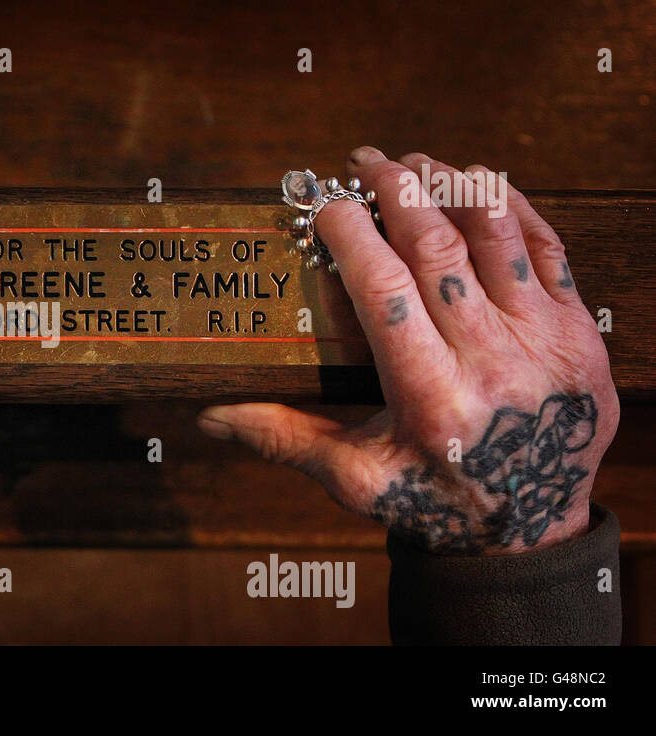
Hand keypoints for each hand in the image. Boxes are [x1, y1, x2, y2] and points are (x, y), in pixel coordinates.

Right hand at [199, 147, 618, 554]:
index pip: (384, 288)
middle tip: (365, 162)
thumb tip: (207, 416)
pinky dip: (514, 208)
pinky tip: (482, 183)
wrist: (532, 532)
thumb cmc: (434, 500)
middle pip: (438, 247)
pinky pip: (551, 249)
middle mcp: (493, 361)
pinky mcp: (582, 333)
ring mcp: (546, 341)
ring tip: (419, 163)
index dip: (350, 233)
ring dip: (454, 186)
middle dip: (397, 191)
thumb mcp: (354, 479)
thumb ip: (283, 438)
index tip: (324, 203)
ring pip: (497, 236)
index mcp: (431, 397)